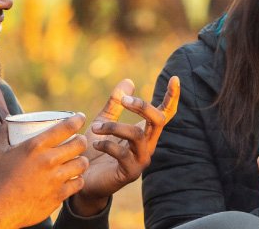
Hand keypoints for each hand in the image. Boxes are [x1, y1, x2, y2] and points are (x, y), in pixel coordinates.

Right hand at [0, 113, 89, 228]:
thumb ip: (3, 134)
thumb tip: (7, 121)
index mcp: (35, 146)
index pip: (66, 127)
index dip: (78, 120)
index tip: (80, 118)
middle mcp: (49, 160)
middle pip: (80, 144)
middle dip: (81, 141)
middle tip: (78, 142)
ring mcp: (56, 178)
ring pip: (83, 163)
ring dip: (81, 160)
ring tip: (77, 160)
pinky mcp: (59, 194)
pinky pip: (79, 183)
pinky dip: (77, 180)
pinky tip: (74, 178)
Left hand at [72, 77, 182, 214]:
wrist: (83, 180)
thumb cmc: (94, 151)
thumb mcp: (103, 122)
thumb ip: (115, 104)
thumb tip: (128, 81)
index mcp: (145, 133)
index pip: (164, 113)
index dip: (172, 97)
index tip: (175, 78)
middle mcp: (148, 145)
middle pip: (158, 120)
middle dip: (143, 106)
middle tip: (124, 100)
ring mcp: (141, 160)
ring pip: (137, 135)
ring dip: (114, 127)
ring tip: (95, 128)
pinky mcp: (130, 173)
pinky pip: (122, 153)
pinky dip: (106, 145)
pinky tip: (95, 144)